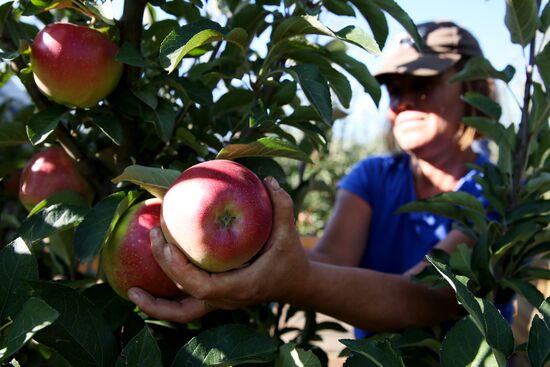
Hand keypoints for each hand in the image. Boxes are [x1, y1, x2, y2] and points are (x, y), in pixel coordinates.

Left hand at [127, 176, 309, 323]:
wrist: (296, 285)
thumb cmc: (291, 259)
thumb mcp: (289, 233)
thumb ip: (282, 207)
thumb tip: (267, 180)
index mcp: (242, 287)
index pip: (202, 286)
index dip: (179, 269)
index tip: (166, 243)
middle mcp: (227, 300)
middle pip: (186, 300)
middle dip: (164, 272)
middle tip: (152, 238)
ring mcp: (220, 303)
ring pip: (183, 313)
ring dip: (156, 305)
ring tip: (131, 291)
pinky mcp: (216, 299)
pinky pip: (186, 304)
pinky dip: (167, 300)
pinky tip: (148, 284)